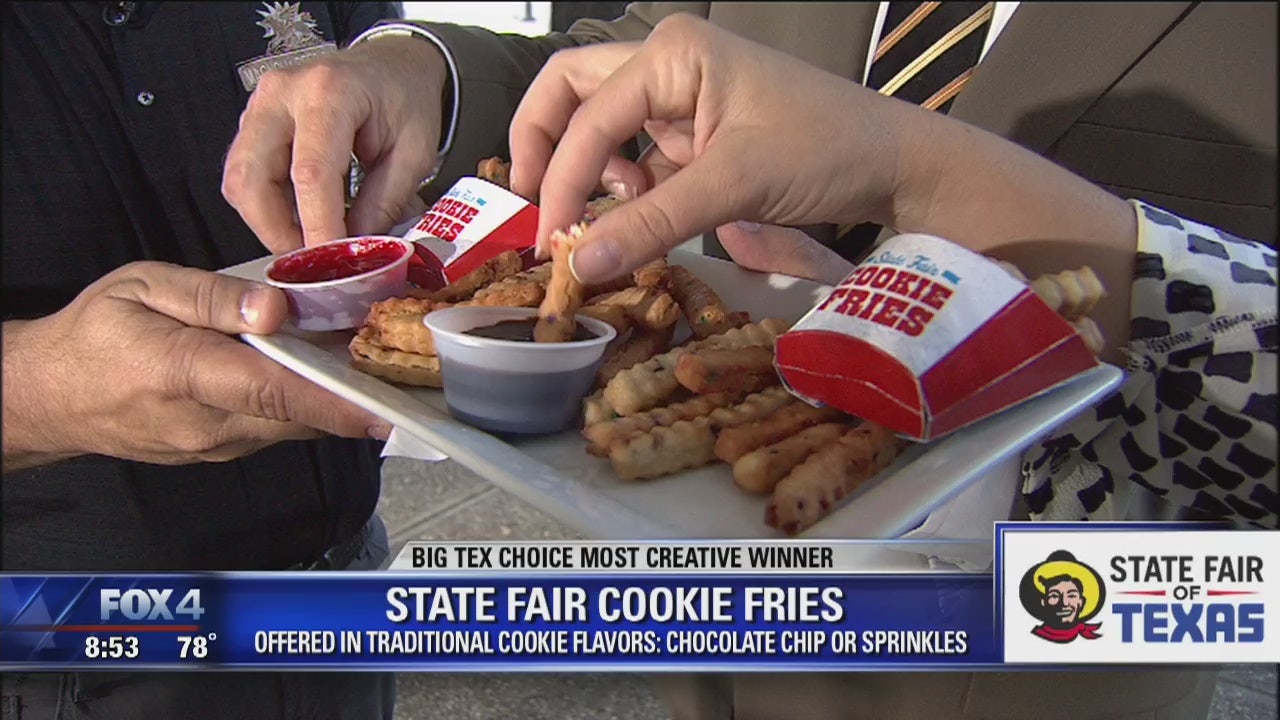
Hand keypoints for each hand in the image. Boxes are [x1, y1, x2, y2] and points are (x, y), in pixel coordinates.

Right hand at [2, 262, 389, 470]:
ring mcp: (215, 446)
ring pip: (292, 426)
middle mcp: (207, 423)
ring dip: (333, 400)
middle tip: (401, 364)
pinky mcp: (221, 452)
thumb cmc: (95, 334)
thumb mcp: (143, 288)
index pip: (273, 393)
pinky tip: (324, 374)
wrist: (48, 397)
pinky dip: (306, 406)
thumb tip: (276, 308)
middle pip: (298, 416)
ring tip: (371, 360)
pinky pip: (276, 429)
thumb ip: (212, 297)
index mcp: (184, 374)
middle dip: (352, 395)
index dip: (334, 401)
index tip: (385, 406)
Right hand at [222, 35, 446, 253]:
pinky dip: (268, 207)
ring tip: (310, 244)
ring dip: (270, 223)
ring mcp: (260, 105)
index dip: (316, 227)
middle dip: (277, 232)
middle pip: (252, 178)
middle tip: (312, 261)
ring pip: (240, 181)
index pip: (310, 173)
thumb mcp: (414, 152)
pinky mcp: (254, 122)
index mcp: (329, 92)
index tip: (330, 264)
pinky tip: (301, 220)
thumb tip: (354, 250)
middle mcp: (282, 94)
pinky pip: (246, 175)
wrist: (391, 65)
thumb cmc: (405, 100)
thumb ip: (384, 201)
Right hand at [510, 15, 1136, 359]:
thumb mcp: (734, 187)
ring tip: (610, 216)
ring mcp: (682, 95)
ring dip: (589, 169)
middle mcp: (667, 62)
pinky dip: (625, 186)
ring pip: (601, 123)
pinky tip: (641, 215)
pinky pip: (638, 152)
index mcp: (671, 53)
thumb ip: (652, 223)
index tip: (551, 244)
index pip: (587, 116)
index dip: (560, 181)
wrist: (896, 165)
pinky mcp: (698, 130)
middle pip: (573, 91)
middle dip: (546, 145)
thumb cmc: (824, 153)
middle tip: (536, 206)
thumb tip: (581, 264)